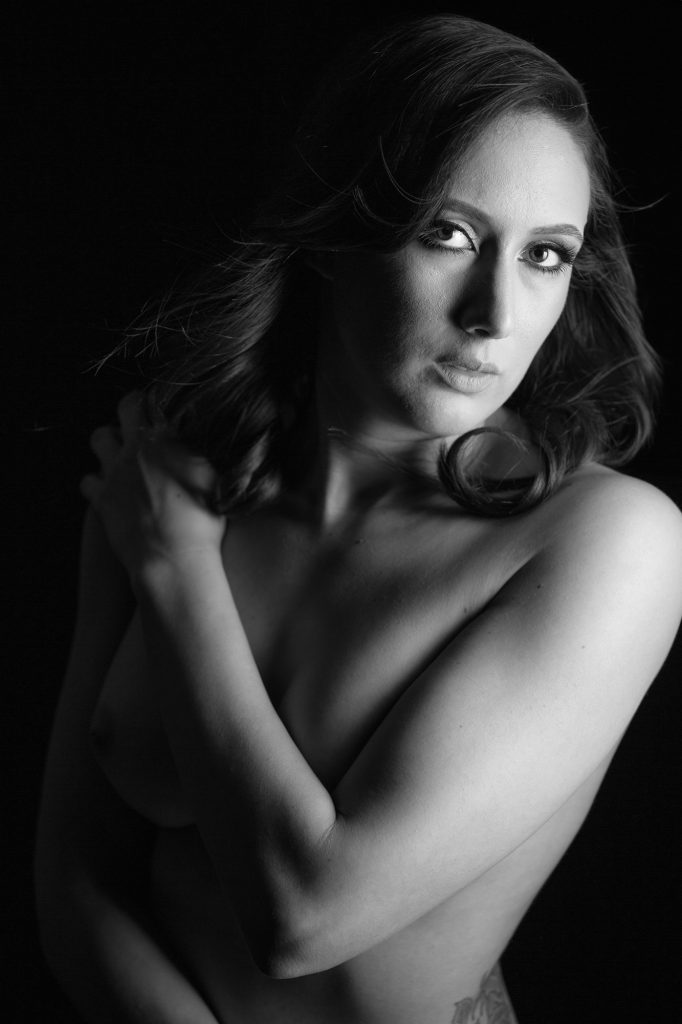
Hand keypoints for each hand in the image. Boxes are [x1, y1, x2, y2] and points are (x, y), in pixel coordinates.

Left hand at [80, 392, 225, 576]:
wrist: (172, 559)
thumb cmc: (203, 522)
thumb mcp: (216, 478)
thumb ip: (204, 450)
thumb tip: (205, 432)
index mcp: (166, 439)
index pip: (160, 401)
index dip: (162, 399)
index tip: (166, 406)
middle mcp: (136, 448)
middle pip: (126, 407)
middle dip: (133, 406)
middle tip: (142, 418)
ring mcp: (114, 473)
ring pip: (99, 437)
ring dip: (109, 439)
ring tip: (122, 449)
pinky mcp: (101, 499)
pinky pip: (87, 480)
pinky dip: (95, 480)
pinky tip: (108, 486)